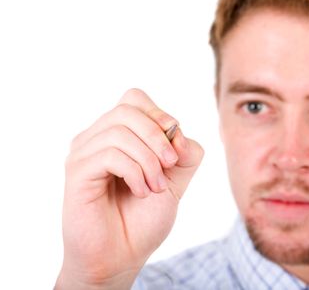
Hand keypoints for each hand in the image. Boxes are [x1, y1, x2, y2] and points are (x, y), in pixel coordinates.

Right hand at [55, 89, 203, 288]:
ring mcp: (83, 153)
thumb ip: (185, 153)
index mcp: (118, 135)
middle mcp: (97, 138)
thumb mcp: (177, 181)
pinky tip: (141, 192)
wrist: (122, 255)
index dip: (159, 115)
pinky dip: (135, 173)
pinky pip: (110, 155)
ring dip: (149, 161)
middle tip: (170, 166)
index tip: (175, 148)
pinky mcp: (76, 171)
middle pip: (128, 110)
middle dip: (157, 137)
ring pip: (120, 131)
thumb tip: (177, 131)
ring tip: (155, 188)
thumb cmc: (144, 217)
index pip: (135, 99)